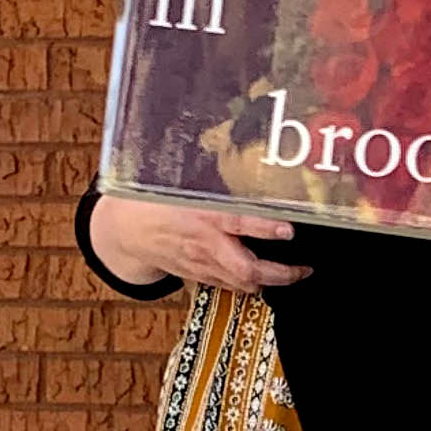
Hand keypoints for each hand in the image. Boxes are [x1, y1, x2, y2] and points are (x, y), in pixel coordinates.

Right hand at [88, 193, 307, 292]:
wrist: (126, 231)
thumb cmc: (155, 200)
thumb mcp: (180, 181)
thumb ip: (213, 176)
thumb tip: (243, 145)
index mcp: (202, 214)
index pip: (238, 223)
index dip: (265, 228)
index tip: (289, 230)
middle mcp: (205, 244)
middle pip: (246, 268)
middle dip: (280, 273)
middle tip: (305, 269)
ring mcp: (202, 265)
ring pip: (241, 283)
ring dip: (270, 282)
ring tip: (295, 274)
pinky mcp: (198, 276)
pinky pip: (228, 286)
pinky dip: (249, 284)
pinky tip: (266, 278)